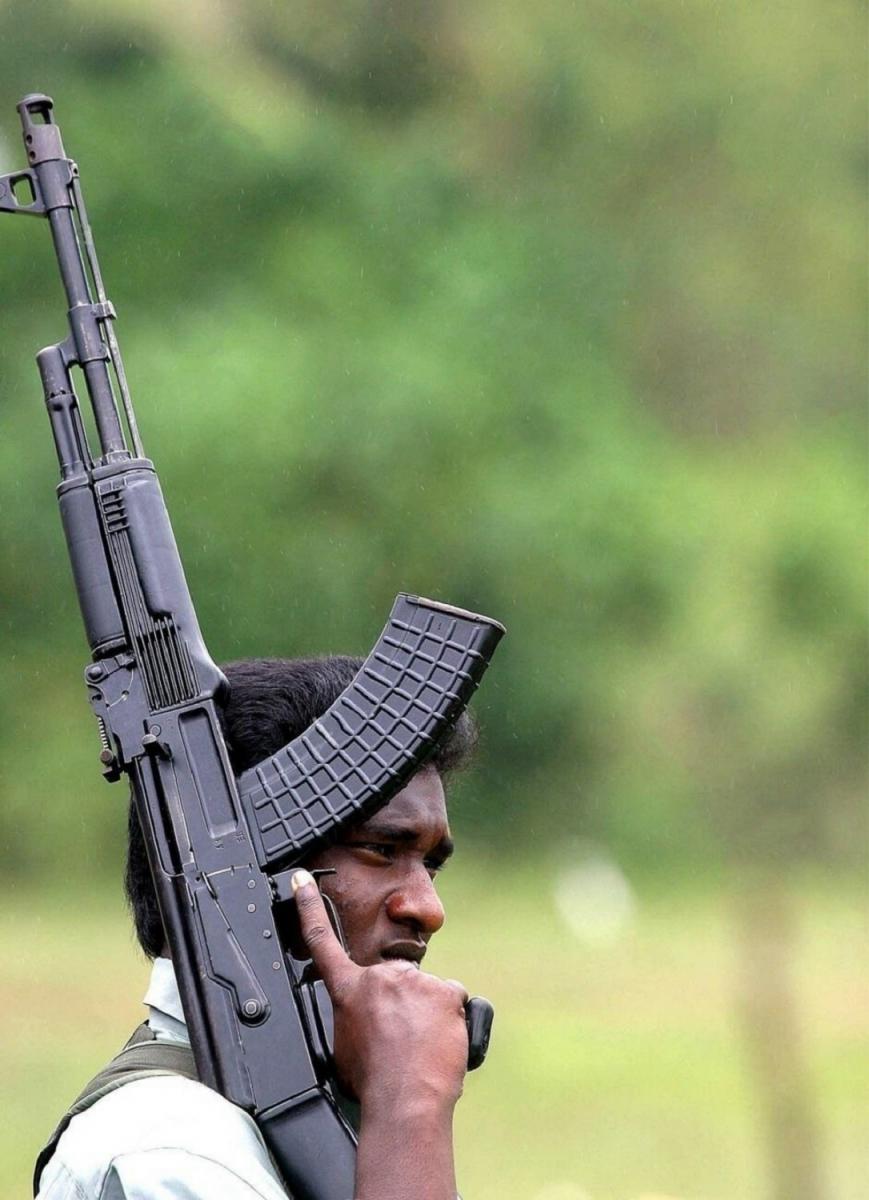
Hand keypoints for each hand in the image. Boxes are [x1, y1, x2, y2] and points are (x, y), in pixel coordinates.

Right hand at [292, 869, 468, 1111]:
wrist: (405, 1101)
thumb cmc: (373, 1084)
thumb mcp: (343, 1048)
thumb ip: (353, 1018)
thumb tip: (367, 1019)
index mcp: (349, 990)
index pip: (322, 941)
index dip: (309, 907)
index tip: (302, 879)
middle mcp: (380, 977)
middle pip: (396, 982)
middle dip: (403, 1006)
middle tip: (402, 1041)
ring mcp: (414, 981)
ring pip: (426, 994)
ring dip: (427, 1015)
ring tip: (420, 1049)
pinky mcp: (445, 990)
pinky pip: (452, 1002)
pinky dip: (451, 1020)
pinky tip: (441, 1043)